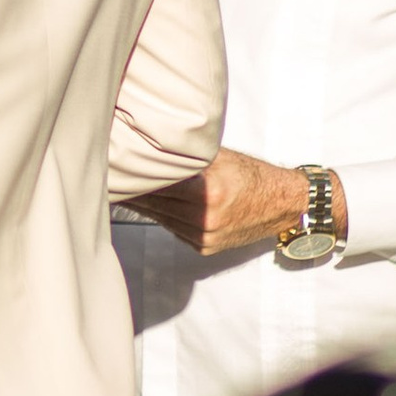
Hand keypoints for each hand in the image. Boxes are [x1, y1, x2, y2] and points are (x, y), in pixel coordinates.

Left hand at [128, 148, 343, 258]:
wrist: (282, 204)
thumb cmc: (252, 174)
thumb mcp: (219, 157)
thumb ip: (186, 157)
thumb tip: (150, 148)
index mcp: (208, 191)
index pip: (158, 182)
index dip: (136, 173)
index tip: (116, 164)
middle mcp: (206, 217)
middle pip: (155, 201)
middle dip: (135, 186)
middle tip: (113, 172)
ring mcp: (205, 236)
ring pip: (160, 216)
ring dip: (145, 202)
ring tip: (128, 185)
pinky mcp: (205, 246)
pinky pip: (174, 228)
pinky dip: (164, 215)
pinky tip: (156, 202)